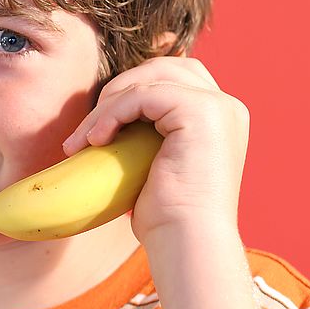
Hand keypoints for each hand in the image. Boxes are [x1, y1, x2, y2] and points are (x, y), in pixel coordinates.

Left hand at [61, 56, 249, 242]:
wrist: (185, 242)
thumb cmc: (165, 214)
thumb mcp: (153, 160)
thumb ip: (146, 131)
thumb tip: (107, 118)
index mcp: (219, 115)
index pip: (172, 74)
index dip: (131, 87)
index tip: (98, 120)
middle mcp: (225, 105)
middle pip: (161, 66)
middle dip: (118, 90)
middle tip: (88, 131)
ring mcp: (217, 106)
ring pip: (147, 78)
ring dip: (107, 105)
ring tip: (85, 140)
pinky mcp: (201, 111)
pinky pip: (142, 94)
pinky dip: (112, 113)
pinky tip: (96, 141)